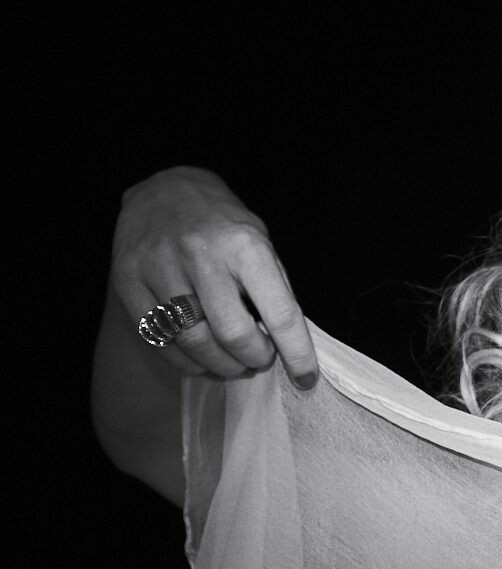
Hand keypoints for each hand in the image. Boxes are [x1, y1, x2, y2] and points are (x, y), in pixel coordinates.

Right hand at [110, 166, 317, 386]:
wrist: (165, 190)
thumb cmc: (223, 225)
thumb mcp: (261, 243)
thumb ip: (274, 289)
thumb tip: (289, 344)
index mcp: (246, 245)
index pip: (280, 312)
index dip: (297, 353)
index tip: (306, 378)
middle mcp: (202, 254)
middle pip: (233, 333)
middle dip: (255, 359)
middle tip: (261, 360)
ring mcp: (160, 267)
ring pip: (194, 342)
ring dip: (221, 366)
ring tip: (234, 364)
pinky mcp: (128, 281)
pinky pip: (159, 340)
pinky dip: (186, 362)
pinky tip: (202, 360)